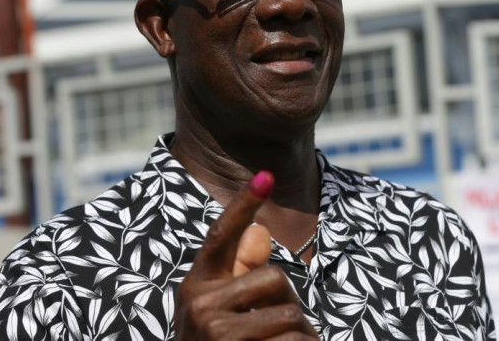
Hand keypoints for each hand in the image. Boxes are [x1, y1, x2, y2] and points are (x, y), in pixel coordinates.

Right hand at [176, 170, 318, 339]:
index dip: (243, 205)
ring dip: (301, 336)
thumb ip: (238, 273)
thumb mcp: (218, 311)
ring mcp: (215, 333)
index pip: (221, 236)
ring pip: (290, 315)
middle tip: (281, 329)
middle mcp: (199, 304)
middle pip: (275, 278)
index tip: (267, 174)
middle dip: (289, 304)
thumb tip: (260, 232)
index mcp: (197, 284)